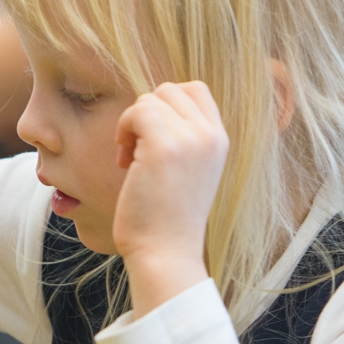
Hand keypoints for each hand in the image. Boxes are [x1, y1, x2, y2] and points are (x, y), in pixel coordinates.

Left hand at [112, 81, 227, 315]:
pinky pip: (137, 112)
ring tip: (130, 159)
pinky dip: (124, 129)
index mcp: (219, 140)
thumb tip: (152, 108)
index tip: (152, 136)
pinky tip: (123, 161)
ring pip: (151, 99)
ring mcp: (190, 139)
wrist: (166, 253)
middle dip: (146, 114)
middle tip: (137, 150)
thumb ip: (183, 139)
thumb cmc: (167, 219)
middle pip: (170, 90)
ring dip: (131, 125)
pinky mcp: (164, 147)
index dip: (166, 104)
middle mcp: (210, 136)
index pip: (196, 90)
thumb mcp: (189, 172)